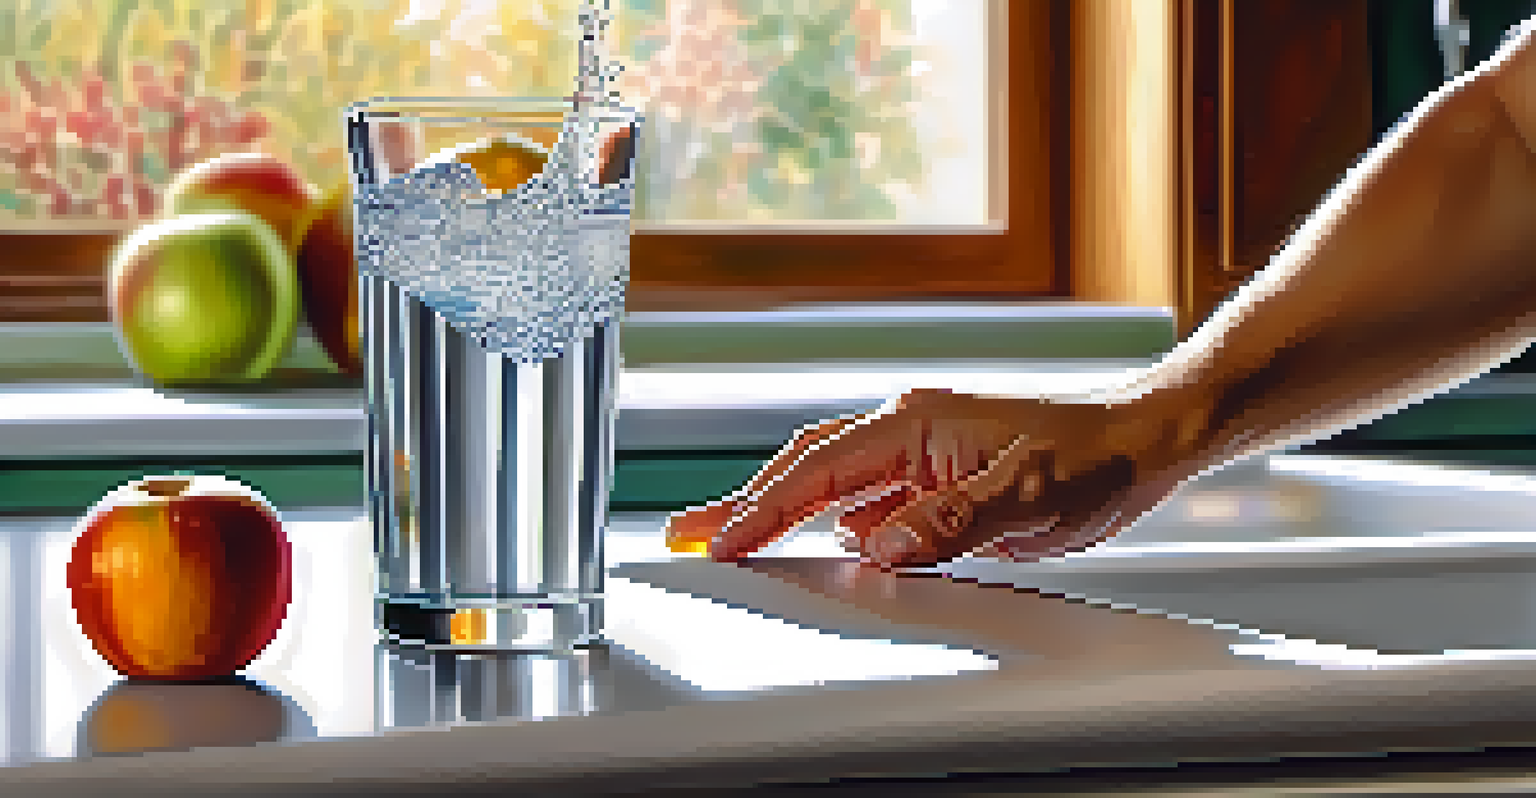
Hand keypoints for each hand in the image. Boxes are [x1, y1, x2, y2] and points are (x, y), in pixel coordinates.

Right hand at [664, 387, 1214, 566]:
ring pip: (830, 483)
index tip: (718, 539)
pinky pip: (868, 503)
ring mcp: (918, 456)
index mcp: (913, 424)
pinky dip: (830, 523)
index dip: (762, 507)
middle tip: (686, 533)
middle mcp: (906, 433)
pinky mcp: (935, 480)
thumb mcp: (1027, 498)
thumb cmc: (1093, 457)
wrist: (1142, 441)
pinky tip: (818, 547)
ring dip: (778, 510)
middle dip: (744, 502)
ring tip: (727, 538)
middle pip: (805, 467)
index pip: (818, 471)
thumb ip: (951, 522)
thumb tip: (877, 545)